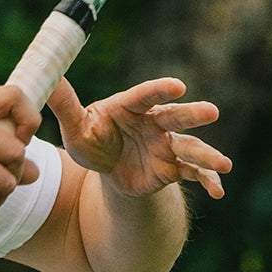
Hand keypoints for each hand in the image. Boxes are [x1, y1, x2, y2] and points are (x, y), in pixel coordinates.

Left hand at [49, 76, 230, 198]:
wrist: (109, 169)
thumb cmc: (92, 141)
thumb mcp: (75, 129)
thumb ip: (65, 106)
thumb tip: (47, 80)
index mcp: (131, 107)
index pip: (146, 96)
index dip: (161, 90)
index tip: (178, 87)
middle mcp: (154, 123)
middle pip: (175, 117)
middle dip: (193, 115)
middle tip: (211, 112)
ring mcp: (167, 145)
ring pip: (190, 147)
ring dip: (208, 155)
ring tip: (225, 165)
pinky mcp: (173, 167)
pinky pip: (192, 173)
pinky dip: (207, 180)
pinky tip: (219, 191)